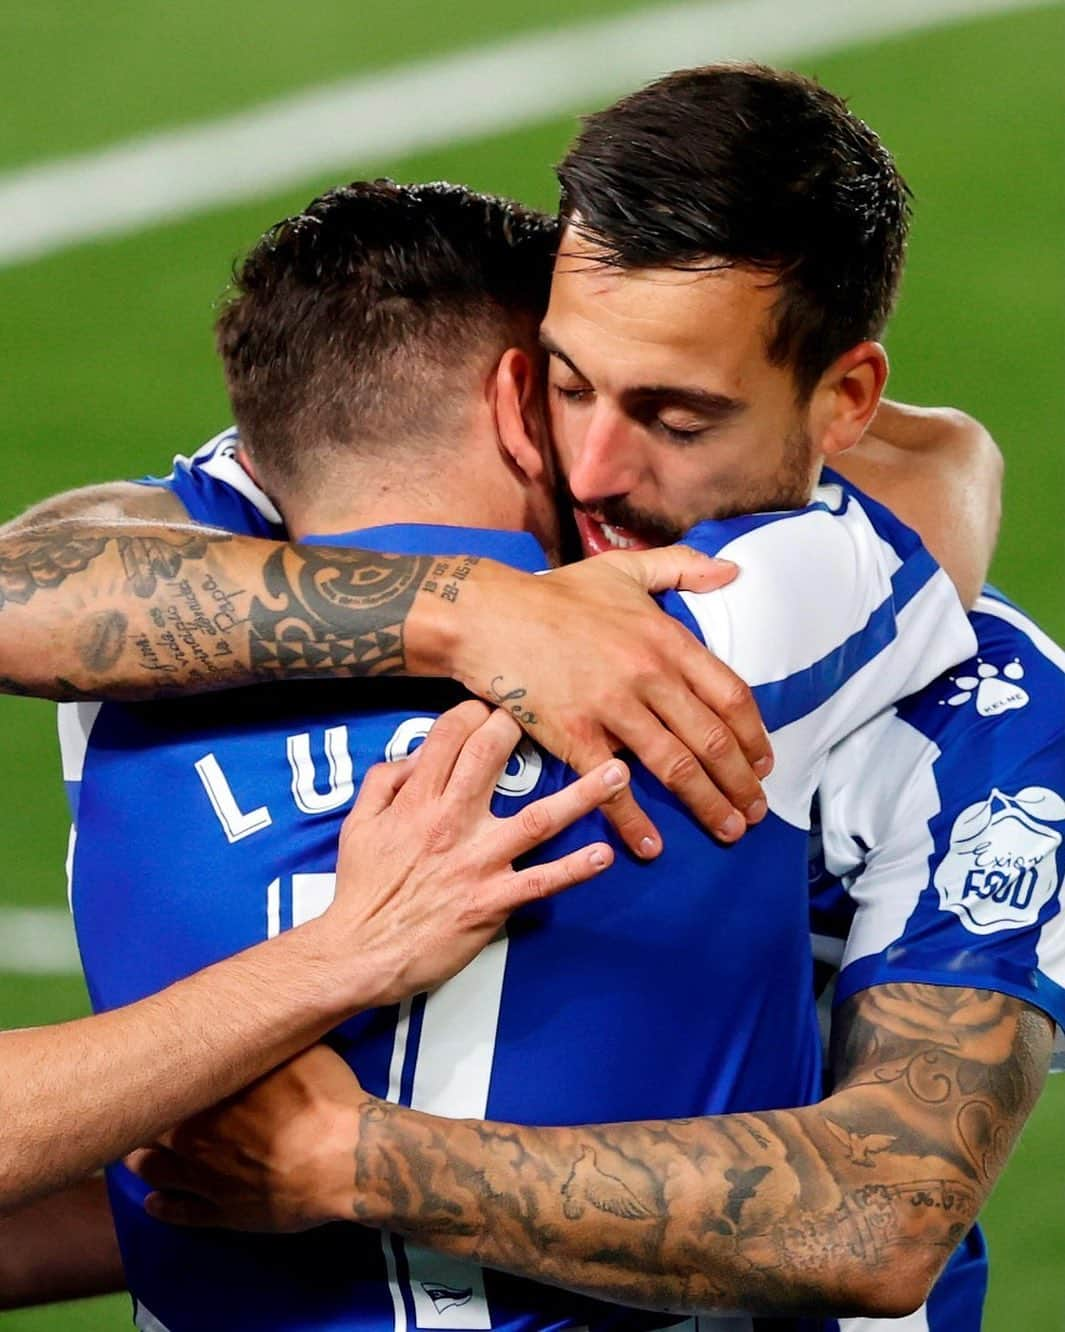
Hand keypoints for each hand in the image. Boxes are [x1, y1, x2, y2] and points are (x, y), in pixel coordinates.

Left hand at [129, 1045, 363, 1232]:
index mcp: (210, 1093)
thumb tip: (255, 1017)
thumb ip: (267, 1040)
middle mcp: (196, 1136)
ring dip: (141, 1162)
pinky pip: (180, 1213)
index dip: (154, 1075)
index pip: (166, 1081)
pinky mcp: (223, 1214)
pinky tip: (152, 1203)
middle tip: (134, 1109)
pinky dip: (162, 1207)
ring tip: (133, 1155)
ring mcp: (206, 1180)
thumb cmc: (322, 1097)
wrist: (344, 1159)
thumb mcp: (301, 1048)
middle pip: (153, 1126)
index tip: (145, 1067)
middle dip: (142, 1118)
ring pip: (156, 1170)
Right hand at [311, 699, 624, 1006]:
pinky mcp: (491, 901)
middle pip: (493, 758)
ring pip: (537, 818)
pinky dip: (574, 869)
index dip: (473, 712)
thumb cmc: (362, 890)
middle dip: (522, 728)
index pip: (449, 736)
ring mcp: (476, 862)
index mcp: (417, 801)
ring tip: (618, 773)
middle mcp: (450, 822)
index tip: (492, 706)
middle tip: (555, 712)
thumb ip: (385, 781)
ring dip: (582, 794)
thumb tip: (416, 755)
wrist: (359, 954)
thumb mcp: (359, 824)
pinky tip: (604, 854)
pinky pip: (540, 881)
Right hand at [448, 547, 770, 855]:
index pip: (730, 695)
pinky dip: (635, 822)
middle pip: (712, 739)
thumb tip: (732, 571)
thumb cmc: (555, 594)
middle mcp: (648, 674)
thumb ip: (682, 567)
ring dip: (708, 804)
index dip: (754, 736)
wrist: (488, 616)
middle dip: (741, 782)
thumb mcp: (624, 569)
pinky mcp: (574, 735)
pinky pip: (613, 787)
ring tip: (728, 830)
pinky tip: (652, 847)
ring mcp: (612, 707)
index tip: (763, 764)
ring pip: (675, 766)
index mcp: (666, 638)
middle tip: (755, 811)